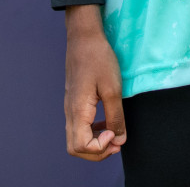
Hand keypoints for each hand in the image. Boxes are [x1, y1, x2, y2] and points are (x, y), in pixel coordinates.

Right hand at [64, 5, 126, 160]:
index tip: (114, 132)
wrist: (84, 38)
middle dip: (97, 151)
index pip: (80, 146)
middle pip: (75, 148)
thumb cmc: (98, 59)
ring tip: (113, 134)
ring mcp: (70, 108)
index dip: (99, 147)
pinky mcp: (74, 103)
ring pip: (76, 139)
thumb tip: (119, 140)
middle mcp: (70, 113)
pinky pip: (79, 127)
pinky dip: (93, 132)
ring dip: (95, 143)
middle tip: (116, 141)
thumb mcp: (113, 88)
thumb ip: (116, 117)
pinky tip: (107, 123)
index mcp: (78, 111)